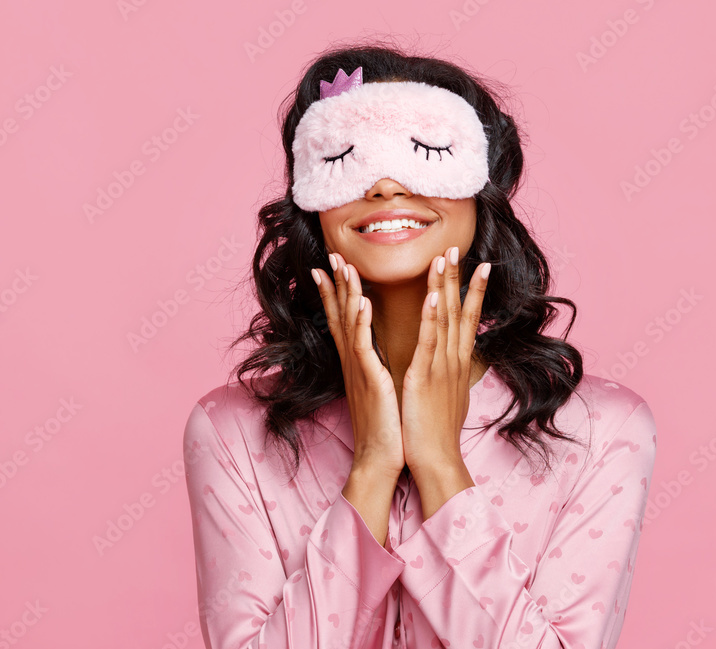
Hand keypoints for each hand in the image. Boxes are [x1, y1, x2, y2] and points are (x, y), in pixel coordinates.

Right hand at [311, 253, 404, 477]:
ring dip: (347, 293)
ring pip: (350, 324)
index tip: (330, 267)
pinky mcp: (370, 381)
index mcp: (358, 364)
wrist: (380, 459)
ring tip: (344, 266)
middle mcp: (354, 363)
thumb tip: (377, 355)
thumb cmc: (385, 427)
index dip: (336, 293)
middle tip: (330, 255)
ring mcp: (359, 371)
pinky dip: (362, 323)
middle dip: (336, 283)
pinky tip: (364, 302)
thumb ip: (375, 369)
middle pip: (340, 315)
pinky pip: (363, 347)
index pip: (344, 320)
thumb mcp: (379, 390)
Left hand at [400, 246, 490, 474]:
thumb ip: (453, 374)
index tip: (479, 265)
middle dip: (459, 277)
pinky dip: (432, 316)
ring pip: (444, 318)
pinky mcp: (425, 377)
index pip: (467, 319)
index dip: (473, 290)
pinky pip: (429, 341)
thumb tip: (458, 363)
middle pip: (459, 310)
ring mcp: (441, 367)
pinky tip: (433, 295)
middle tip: (458, 247)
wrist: (436, 458)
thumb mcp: (450, 396)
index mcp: (457, 363)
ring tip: (444, 258)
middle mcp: (454, 360)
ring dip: (445, 286)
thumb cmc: (439, 430)